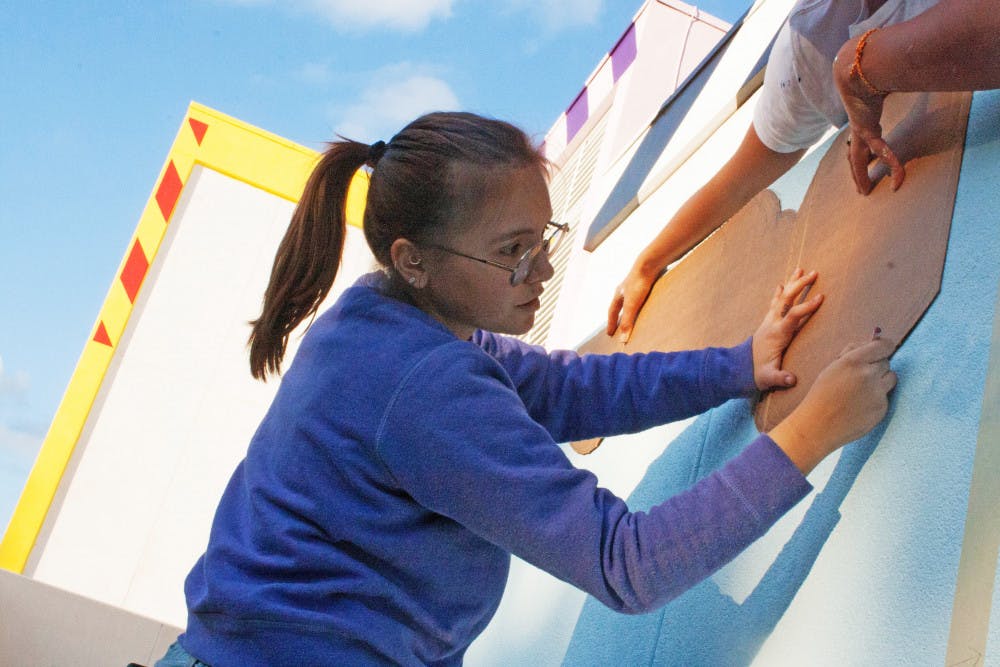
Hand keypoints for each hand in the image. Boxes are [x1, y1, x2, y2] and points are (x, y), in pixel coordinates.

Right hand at [606, 265, 658, 341]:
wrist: (649, 264)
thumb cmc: (638, 284)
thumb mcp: (632, 305)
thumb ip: (627, 322)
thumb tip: (622, 340)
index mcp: (618, 295)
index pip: (612, 312)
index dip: (611, 323)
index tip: (610, 333)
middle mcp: (623, 289)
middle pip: (618, 306)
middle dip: (617, 317)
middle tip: (618, 326)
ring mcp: (633, 285)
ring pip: (628, 300)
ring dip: (628, 309)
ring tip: (630, 317)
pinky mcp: (644, 281)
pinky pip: (639, 295)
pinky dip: (639, 303)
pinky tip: (645, 305)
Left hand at [751, 268, 823, 390]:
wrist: (739, 369)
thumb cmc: (757, 374)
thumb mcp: (769, 378)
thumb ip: (780, 378)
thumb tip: (792, 379)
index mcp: (777, 334)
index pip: (793, 316)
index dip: (807, 307)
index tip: (821, 297)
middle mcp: (772, 323)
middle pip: (787, 299)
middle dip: (800, 285)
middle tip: (815, 273)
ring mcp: (769, 321)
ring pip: (781, 297)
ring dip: (791, 283)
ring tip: (801, 269)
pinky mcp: (767, 322)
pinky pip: (775, 303)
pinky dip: (780, 292)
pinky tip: (782, 284)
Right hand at [771, 337, 897, 473]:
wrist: (817, 426)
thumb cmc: (821, 395)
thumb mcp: (831, 368)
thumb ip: (851, 353)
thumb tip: (872, 341)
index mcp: (853, 361)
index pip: (884, 346)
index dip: (884, 346)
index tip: (883, 349)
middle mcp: (868, 375)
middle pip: (886, 362)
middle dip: (876, 366)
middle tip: (861, 376)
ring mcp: (877, 393)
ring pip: (891, 378)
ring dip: (881, 380)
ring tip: (862, 390)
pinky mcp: (882, 408)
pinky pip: (886, 396)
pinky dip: (877, 398)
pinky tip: (860, 405)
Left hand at [833, 37, 904, 194]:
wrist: (858, 69)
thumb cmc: (870, 73)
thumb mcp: (883, 85)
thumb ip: (891, 87)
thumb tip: (905, 76)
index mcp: (863, 121)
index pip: (863, 143)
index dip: (866, 155)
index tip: (872, 161)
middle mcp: (859, 129)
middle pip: (855, 156)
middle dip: (857, 172)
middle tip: (861, 187)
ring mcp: (859, 131)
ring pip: (858, 160)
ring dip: (860, 176)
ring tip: (864, 190)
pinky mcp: (866, 130)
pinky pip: (882, 151)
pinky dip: (892, 164)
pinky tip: (898, 177)